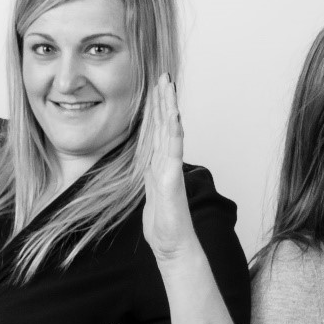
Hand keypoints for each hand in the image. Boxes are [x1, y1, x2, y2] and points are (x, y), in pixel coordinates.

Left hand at [141, 75, 199, 261]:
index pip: (158, 131)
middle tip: (163, 76)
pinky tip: (173, 115)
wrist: (173, 246)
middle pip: (165, 125)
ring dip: (169, 107)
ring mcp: (171, 169)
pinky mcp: (172, 179)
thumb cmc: (164, 225)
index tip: (155, 88)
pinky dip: (173, 131)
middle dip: (164, 100)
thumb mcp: (152, 194)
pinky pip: (172, 151)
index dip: (157, 109)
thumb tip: (149, 167)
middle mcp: (167, 163)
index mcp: (159, 165)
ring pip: (170, 132)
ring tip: (168, 86)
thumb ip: (152, 177)